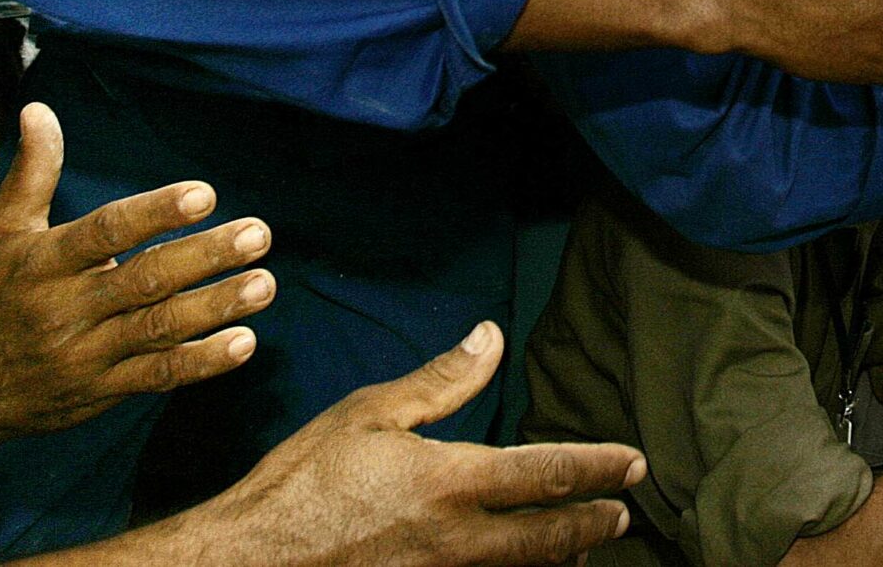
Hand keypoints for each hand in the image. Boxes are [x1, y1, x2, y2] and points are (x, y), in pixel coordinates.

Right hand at [0, 105, 274, 525]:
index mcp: (40, 263)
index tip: (205, 193)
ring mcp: (83, 355)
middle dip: (205, 257)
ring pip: (158, 329)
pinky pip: (156, 375)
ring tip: (264, 283)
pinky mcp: (100, 392)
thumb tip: (39, 107)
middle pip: (144, 281)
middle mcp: (63, 309)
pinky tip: (244, 342)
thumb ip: (31, 172)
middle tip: (259, 233)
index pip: (104, 233)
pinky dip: (200, 363)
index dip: (154, 213)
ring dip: (216, 307)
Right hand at [174, 322, 642, 566]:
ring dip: (561, 560)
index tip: (634, 464)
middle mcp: (457, 542)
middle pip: (550, 539)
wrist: (248, 562)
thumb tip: (491, 338)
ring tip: (584, 547)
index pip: (548, 473)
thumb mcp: (369, 413)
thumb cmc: (300, 483)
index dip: (599, 468)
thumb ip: (441, 381)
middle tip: (625, 514)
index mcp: (450, 482)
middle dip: (593, 525)